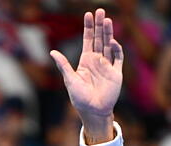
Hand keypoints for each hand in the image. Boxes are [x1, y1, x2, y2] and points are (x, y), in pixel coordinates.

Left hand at [50, 9, 122, 140]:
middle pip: (100, 39)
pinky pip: (117, 58)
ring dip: (108, 33)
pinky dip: (116, 49)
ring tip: (107, 20)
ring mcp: (107, 66)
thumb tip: (53, 52)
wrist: (93, 111)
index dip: (88, 28)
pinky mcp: (116, 73)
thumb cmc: (79, 98)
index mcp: (86, 61)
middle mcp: (97, 61)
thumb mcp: (69, 80)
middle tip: (100, 10)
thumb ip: (63, 65)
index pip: (88, 40)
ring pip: (109, 45)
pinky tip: (112, 41)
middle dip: (100, 25)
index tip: (88, 14)